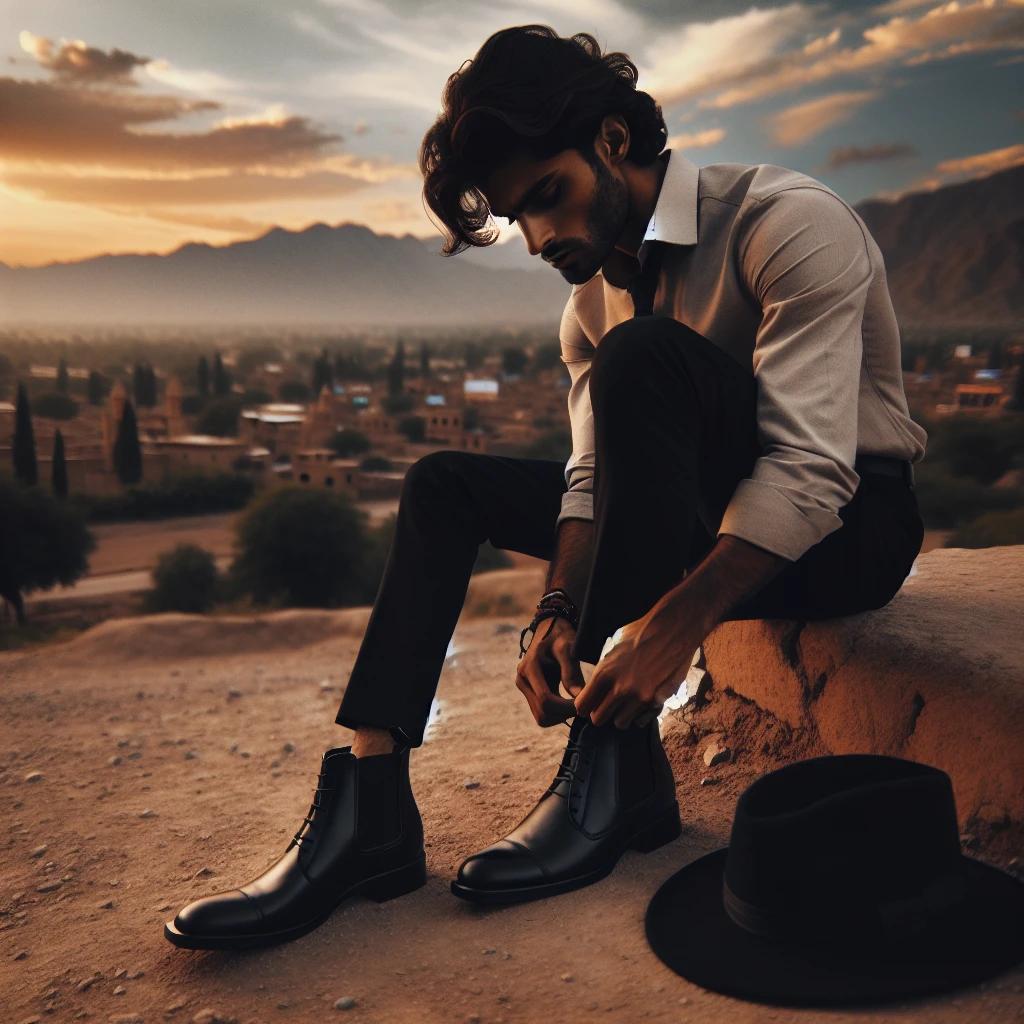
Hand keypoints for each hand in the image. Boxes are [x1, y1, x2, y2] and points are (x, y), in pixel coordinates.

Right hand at [516, 615, 585, 726]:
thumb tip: (580, 699)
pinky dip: (557, 713)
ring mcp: (524, 686)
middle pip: (542, 713)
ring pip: (541, 717)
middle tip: (582, 706)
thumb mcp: (568, 648)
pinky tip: (569, 701)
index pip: (546, 700)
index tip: (584, 704)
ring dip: (560, 716)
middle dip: (564, 714)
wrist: (549, 627)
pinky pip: (542, 712)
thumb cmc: (560, 633)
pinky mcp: (530, 691)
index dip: (566, 708)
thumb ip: (572, 672)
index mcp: (529, 667)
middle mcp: (522, 679)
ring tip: (576, 703)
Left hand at [574, 606, 701, 728]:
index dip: (585, 705)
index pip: (582, 706)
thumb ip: (604, 670)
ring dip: (621, 715)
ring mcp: (640, 697)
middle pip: (598, 719)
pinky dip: (640, 715)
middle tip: (608, 705)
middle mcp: (621, 688)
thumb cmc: (641, 632)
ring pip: (620, 723)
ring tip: (627, 702)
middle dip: (600, 713)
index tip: (590, 704)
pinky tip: (642, 702)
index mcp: (604, 673)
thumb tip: (596, 688)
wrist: (673, 630)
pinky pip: (642, 721)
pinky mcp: (658, 700)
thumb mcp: (612, 647)